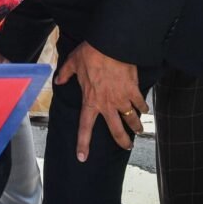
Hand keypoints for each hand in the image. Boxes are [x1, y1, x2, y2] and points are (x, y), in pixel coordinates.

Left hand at [54, 41, 146, 160]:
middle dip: (123, 141)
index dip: (83, 144)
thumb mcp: (73, 63)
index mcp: (90, 101)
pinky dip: (144, 107)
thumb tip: (58, 80)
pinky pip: (141, 103)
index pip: (85, 127)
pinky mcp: (134, 90)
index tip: (82, 157)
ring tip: (139, 129)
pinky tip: (145, 109)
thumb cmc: (90, 54)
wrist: (110, 46)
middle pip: (117, 130)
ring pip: (132, 119)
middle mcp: (107, 104)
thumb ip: (65, 74)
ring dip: (137, 126)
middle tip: (127, 146)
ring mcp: (122, 99)